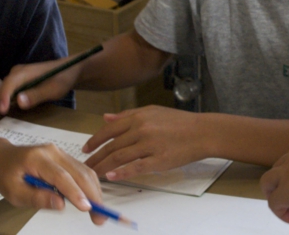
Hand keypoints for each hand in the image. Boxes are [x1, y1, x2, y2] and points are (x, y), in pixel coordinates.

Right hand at [0, 58, 80, 128]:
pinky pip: (4, 97)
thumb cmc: (63, 78)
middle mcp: (16, 74)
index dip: (3, 97)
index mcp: (24, 72)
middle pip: (0, 91)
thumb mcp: (53, 88)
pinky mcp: (17, 87)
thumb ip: (36, 94)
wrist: (69, 70)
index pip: (9, 84)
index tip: (0, 110)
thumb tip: (18, 101)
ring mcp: (15, 81)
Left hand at [0, 138, 106, 225]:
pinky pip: (81, 170)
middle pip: (79, 172)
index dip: (76, 193)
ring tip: (98, 212)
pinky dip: (89, 186)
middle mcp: (53, 151)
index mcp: (37, 159)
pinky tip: (91, 200)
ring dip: (94, 191)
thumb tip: (60, 204)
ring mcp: (60, 152)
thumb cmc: (4, 175)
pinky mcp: (64, 157)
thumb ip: (36, 198)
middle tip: (100, 217)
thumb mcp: (13, 192)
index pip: (61, 176)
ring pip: (84, 171)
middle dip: (92, 195)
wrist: (0, 157)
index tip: (87, 209)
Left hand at [82, 105, 207, 180]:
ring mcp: (150, 145)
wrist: (202, 132)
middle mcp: (141, 130)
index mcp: (138, 117)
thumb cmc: (179, 122)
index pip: (109, 130)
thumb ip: (128, 114)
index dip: (94, 141)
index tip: (85, 149)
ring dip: (104, 167)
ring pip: (120, 157)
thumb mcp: (152, 111)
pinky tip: (112, 176)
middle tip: (85, 167)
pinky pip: (136, 167)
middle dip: (95, 158)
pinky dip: (122, 172)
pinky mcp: (159, 160)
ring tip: (94, 174)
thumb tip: (106, 117)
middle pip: (111, 146)